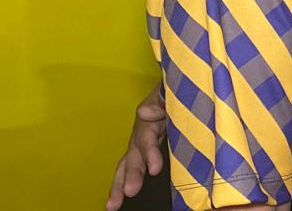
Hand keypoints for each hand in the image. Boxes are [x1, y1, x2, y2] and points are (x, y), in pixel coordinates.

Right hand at [106, 85, 167, 210]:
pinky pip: (134, 165)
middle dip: (130, 174)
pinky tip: (119, 199)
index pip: (147, 138)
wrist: (178, 91)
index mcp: (149, 120)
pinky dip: (125, 181)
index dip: (149, 153)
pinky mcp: (146, 151)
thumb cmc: (175, 93)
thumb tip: (144, 112)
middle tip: (128, 192)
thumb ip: (160, 99)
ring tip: (113, 205)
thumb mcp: (170, 92)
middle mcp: (141, 133)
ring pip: (127, 163)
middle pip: (133, 155)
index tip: (154, 170)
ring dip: (120, 183)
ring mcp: (141, 143)